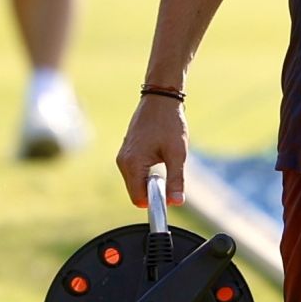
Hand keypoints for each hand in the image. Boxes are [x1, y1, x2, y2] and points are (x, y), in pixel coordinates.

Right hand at [116, 93, 187, 208]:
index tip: (169, 193)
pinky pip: (135, 172)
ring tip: (163, 159)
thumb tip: (176, 203)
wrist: (161, 99)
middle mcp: (123, 162)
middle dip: (153, 190)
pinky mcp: (126, 152)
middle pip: (136, 192)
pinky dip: (147, 172)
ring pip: (136, 182)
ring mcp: (123, 157)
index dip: (154, 202)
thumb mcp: (178, 153)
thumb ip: (176, 180)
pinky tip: (158, 155)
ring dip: (151, 180)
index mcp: (132, 164)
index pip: (138, 199)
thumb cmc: (169, 123)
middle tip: (168, 169)